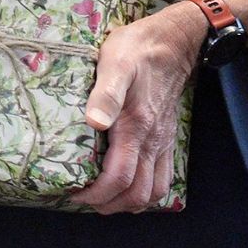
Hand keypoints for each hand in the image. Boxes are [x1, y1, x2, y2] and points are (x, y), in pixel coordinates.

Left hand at [69, 1, 204, 213]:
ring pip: (155, 191)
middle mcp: (153, 141)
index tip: (75, 194)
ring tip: (104, 198)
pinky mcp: (166, 138)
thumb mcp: (114, 63)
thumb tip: (93, 122)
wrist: (172, 43)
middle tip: (84, 200)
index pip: (119, 179)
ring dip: (130, 202)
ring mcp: (162, 142)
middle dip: (111, 205)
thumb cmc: (137, 50)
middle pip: (138, 194)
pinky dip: (146, 190)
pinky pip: (163, 177)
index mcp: (136, 127)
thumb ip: (105, 95)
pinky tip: (128, 184)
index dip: (97, 194)